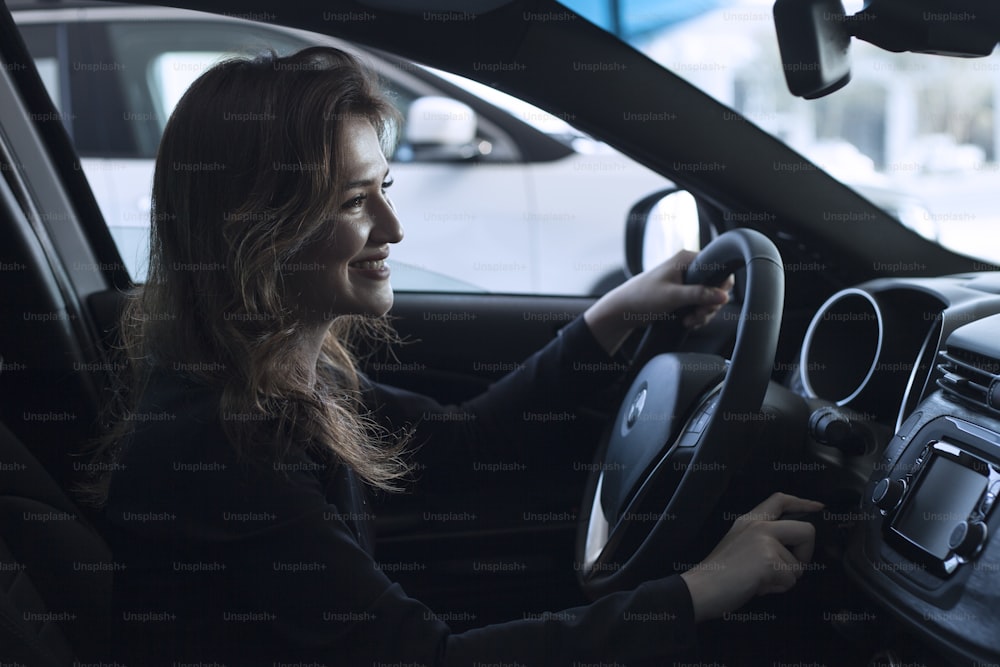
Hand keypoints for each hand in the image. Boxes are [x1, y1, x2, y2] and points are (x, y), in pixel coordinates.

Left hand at [583, 250, 734, 355]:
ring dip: (702, 314)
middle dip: (709, 306)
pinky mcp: (683, 295)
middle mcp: (688, 268)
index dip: (720, 288)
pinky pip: (699, 306)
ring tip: (688, 320)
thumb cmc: (642, 297)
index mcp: (686, 259)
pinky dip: (696, 316)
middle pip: (716, 287)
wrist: (624, 310)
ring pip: (709, 299)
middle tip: (697, 315)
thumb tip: (724, 296)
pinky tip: (686, 321)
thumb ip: (699, 294)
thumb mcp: (673, 296)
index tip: (711, 303)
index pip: (718, 268)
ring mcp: (686, 282)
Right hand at [679, 492, 822, 621]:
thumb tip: (787, 553)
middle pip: (806, 531)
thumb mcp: (738, 543)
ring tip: (759, 580)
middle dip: (805, 555)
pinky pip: (791, 580)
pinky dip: (777, 588)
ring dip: (784, 579)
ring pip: (798, 565)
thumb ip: (761, 539)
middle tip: (787, 568)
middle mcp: (759, 526)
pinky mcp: (769, 560)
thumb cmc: (717, 573)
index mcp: (750, 520)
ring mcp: (765, 541)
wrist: (702, 588)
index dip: (803, 503)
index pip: (781, 500)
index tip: (818, 507)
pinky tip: (758, 586)